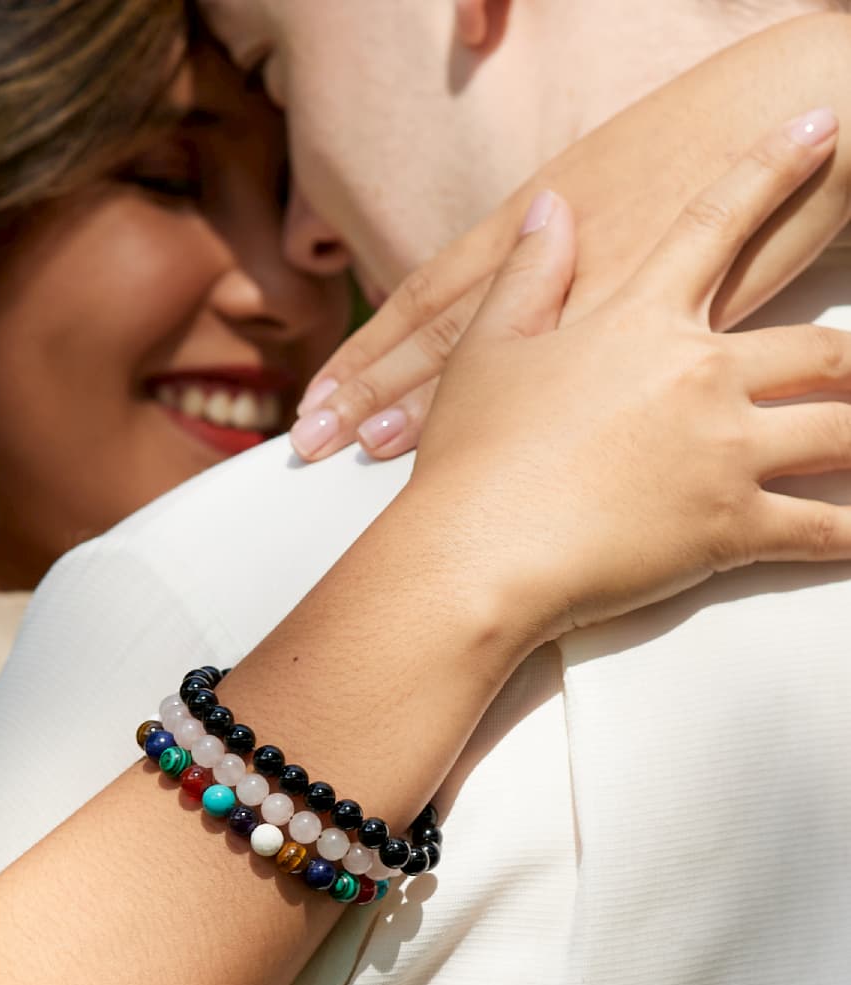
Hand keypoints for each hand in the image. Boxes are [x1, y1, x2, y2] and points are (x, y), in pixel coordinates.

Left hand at [290, 11, 850, 463]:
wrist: (815, 111)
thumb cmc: (712, 136)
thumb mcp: (613, 184)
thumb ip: (548, 246)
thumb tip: (501, 289)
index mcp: (535, 216)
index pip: (427, 295)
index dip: (366, 349)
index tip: (312, 400)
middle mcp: (545, 254)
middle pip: (438, 332)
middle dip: (367, 387)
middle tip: (305, 440)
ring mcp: (599, 288)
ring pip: (495, 354)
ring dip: (422, 403)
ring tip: (358, 450)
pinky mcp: (657, 321)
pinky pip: (580, 377)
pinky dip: (529, 415)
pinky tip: (490, 450)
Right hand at [376, 113, 850, 647]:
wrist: (474, 553)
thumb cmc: (471, 459)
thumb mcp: (484, 354)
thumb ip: (527, 276)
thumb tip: (551, 208)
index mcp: (640, 323)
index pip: (717, 225)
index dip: (774, 169)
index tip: (822, 130)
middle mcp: (702, 376)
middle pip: (821, 349)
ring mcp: (725, 452)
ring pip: (839, 433)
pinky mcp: (730, 528)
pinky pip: (818, 528)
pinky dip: (844, 534)